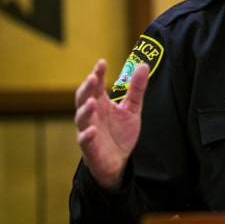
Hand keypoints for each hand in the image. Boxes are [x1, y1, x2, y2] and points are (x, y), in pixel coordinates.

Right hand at [74, 59, 149, 189]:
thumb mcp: (132, 109)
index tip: (102, 62)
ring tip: (92, 101)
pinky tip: (91, 130)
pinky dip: (87, 134)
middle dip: (87, 88)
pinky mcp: (89, 147)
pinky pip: (85, 140)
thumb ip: (136, 89)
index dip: (97, 73)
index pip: (96, 85)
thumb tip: (143, 65)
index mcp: (101, 103)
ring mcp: (88, 130)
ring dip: (85, 110)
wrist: (119, 161)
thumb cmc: (120, 133)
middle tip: (92, 77)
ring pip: (81, 118)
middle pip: (84, 98)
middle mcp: (92, 114)